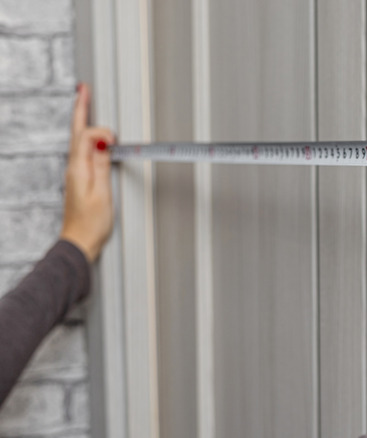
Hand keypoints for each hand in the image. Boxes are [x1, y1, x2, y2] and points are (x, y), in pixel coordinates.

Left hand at [60, 84, 114, 262]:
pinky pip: (83, 151)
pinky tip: (93, 136)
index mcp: (78, 168)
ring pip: (79, 140)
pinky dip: (87, 138)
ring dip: (83, 120)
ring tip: (85, 102)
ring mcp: (75, 173)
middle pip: (77, 132)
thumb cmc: (91, 224)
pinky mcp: (80, 179)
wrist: (79, 242)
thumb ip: (101, 165)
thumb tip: (103, 141)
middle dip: (81, 108)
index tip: (115, 136)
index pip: (86, 135)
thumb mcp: (101, 193)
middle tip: (83, 88)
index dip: (102, 131)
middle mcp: (73, 167)